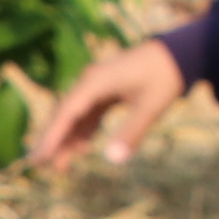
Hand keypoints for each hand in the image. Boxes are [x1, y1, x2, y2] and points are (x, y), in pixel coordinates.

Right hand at [33, 37, 192, 171]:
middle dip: (54, 139)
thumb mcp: (151, 107)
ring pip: (76, 114)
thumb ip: (132, 132)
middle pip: (65, 113)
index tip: (38, 158)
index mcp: (96, 82)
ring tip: (61, 166)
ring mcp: (98, 84)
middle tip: (40, 165)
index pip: (67, 112)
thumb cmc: (165, 77)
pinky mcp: (107, 88)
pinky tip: (81, 148)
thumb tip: (113, 160)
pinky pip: (89, 112)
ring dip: (69, 138)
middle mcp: (91, 81)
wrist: (181, 53)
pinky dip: (84, 130)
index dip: (52, 136)